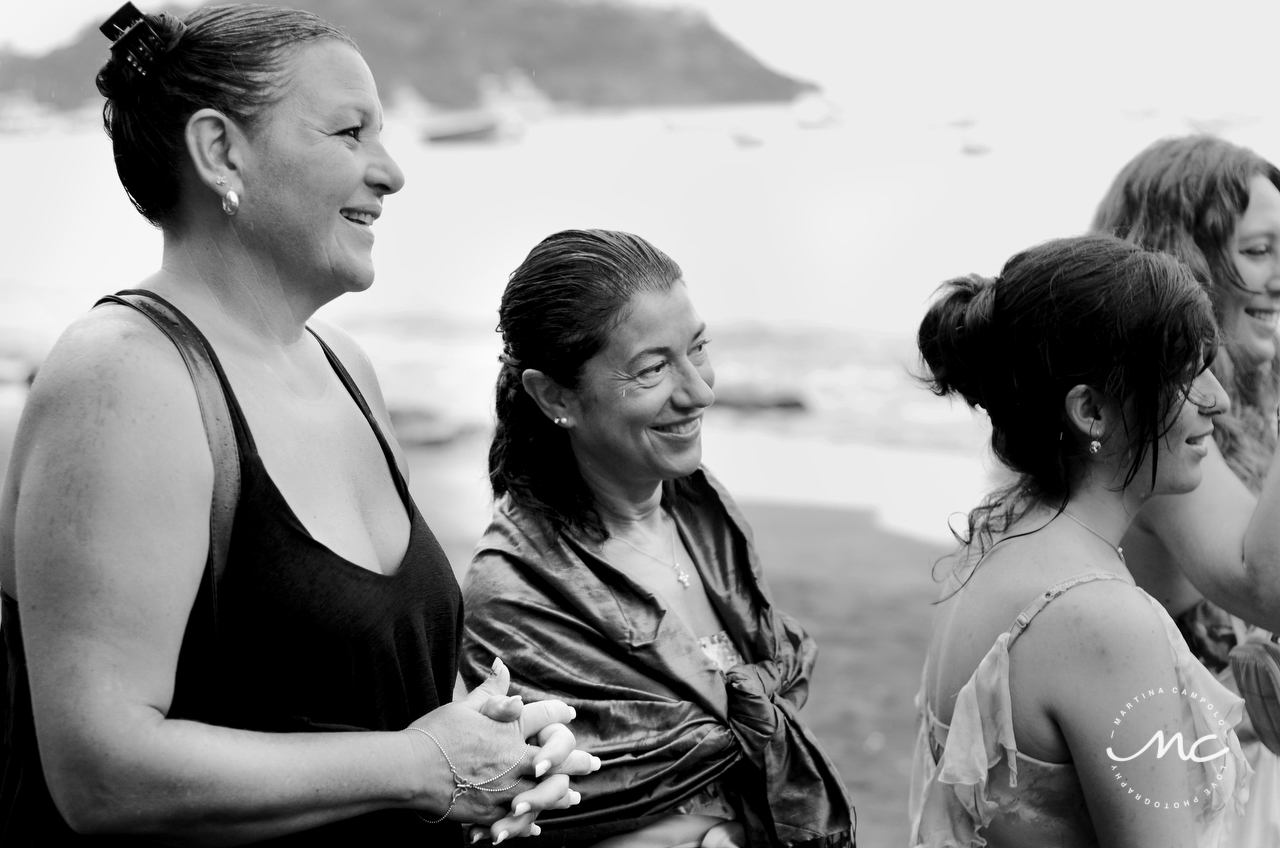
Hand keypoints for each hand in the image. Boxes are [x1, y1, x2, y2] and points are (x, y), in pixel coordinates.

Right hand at [405, 658, 597, 839]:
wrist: (410, 770)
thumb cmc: (436, 734)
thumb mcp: (464, 706)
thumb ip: (491, 691)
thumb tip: (504, 666)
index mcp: (510, 730)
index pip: (546, 718)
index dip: (559, 715)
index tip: (569, 716)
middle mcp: (514, 761)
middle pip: (557, 761)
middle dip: (578, 762)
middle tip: (593, 764)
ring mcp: (504, 790)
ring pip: (545, 795)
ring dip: (561, 795)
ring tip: (573, 797)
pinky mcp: (490, 814)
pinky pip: (517, 822)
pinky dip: (529, 825)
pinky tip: (537, 827)